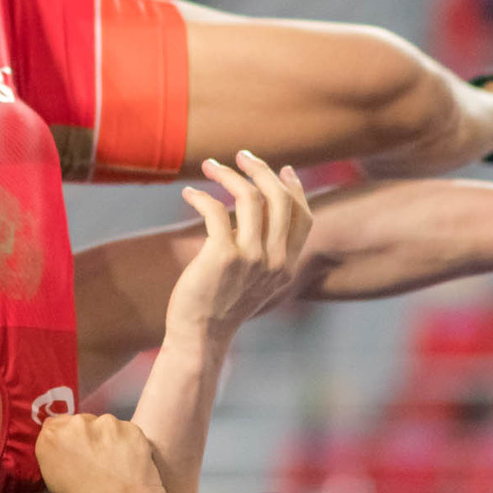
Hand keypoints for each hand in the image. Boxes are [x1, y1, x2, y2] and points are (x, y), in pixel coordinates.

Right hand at [35, 412, 174, 492]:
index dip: (63, 439)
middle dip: (84, 436)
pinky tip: (128, 462)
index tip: (72, 452)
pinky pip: (124, 431)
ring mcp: (106, 423)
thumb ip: (56, 457)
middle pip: (78, 422)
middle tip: (94, 459)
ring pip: (103, 425)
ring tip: (113, 463)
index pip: (52, 425)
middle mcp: (76, 424)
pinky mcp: (131, 427)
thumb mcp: (55, 485)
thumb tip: (64, 448)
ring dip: (105, 438)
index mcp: (50, 439)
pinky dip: (125, 442)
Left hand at [165, 151, 312, 342]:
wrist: (200, 336)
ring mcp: (251, 258)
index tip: (282, 169)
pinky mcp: (222, 256)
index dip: (295, 188)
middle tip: (241, 156)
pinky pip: (217, 210)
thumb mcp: (255, 281)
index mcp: (287, 266)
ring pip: (250, 198)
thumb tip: (255, 212)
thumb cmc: (220, 306)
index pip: (304, 217)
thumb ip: (264, 252)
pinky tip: (189, 194)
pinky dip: (201, 196)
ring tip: (209, 166)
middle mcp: (275, 260)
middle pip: (279, 199)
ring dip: (228, 174)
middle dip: (261, 170)